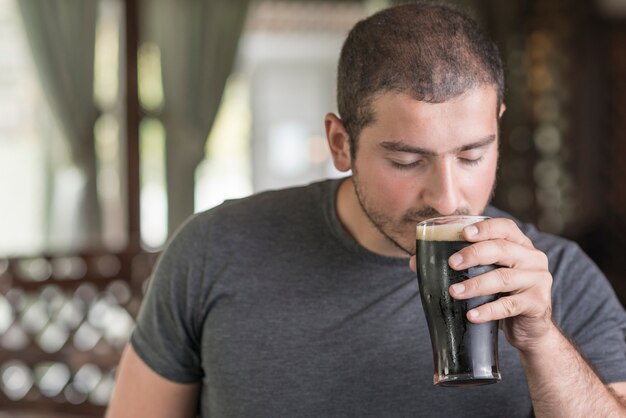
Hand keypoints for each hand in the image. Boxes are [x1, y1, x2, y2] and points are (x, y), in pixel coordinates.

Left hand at [409, 218, 553, 352]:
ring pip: (503, 278)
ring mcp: (538, 280)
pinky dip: (488, 310)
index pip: (505, 227)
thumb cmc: (501, 295)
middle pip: (502, 249)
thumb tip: (414, 262)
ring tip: (454, 292)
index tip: (463, 234)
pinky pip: (510, 305)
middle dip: (474, 254)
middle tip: (452, 263)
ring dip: (475, 285)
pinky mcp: (538, 303)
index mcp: (519, 245)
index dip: (485, 228)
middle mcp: (533, 258)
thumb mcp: (483, 275)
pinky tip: (472, 315)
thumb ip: (456, 266)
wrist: (530, 329)